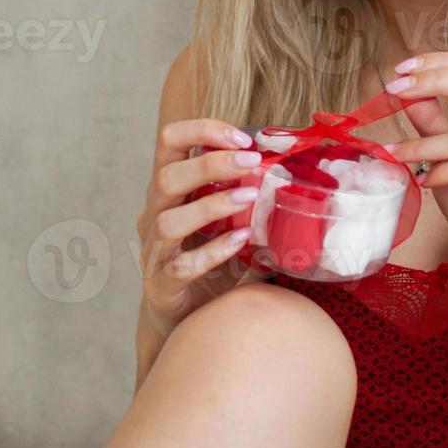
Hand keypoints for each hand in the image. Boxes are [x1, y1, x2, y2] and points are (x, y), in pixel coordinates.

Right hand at [136, 119, 268, 339]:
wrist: (183, 317)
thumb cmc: (208, 261)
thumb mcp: (226, 221)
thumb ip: (247, 197)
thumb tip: (294, 171)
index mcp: (168, 190)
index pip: (169, 142)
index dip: (201, 131)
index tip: (242, 138)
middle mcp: (153, 215)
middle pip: (166, 177)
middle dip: (210, 164)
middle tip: (250, 161)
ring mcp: (153, 251)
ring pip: (169, 221)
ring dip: (211, 206)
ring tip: (249, 197)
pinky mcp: (161, 285)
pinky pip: (182, 266)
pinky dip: (213, 251)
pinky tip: (242, 241)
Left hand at [381, 52, 447, 279]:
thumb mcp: (444, 152)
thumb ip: (431, 119)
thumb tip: (404, 84)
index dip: (440, 63)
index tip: (400, 69)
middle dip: (434, 82)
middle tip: (394, 89)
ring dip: (424, 146)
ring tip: (396, 154)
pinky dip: (442, 173)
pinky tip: (423, 181)